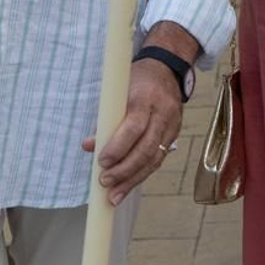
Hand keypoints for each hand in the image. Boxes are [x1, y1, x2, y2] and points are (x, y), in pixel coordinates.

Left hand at [79, 59, 182, 204]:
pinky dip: (142, 174)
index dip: (118, 147)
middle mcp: (163, 112)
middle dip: (124, 170)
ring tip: (114, 196)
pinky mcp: (175, 134)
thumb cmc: (137, 79)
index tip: (101, 161)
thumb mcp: (119, 91)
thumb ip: (106, 119)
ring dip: (133, 180)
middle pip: (146, 148)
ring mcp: (172, 125)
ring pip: (155, 159)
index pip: (134, 127)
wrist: (167, 69)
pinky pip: (159, 159)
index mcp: (146, 98)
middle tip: (104, 183)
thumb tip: (89, 145)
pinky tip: (128, 186)